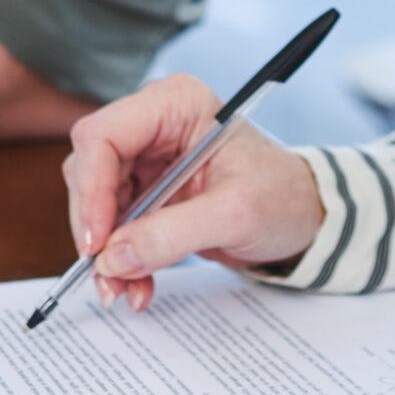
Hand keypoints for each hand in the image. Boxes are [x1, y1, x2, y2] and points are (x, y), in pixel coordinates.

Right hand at [63, 75, 325, 311]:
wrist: (303, 216)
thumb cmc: (282, 198)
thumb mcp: (235, 215)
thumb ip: (171, 234)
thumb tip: (112, 259)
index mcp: (176, 104)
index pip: (104, 135)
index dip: (91, 188)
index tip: (98, 242)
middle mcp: (154, 122)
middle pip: (91, 169)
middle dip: (96, 228)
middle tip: (107, 276)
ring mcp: (148, 156)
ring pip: (96, 201)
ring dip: (106, 252)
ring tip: (124, 291)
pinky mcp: (147, 189)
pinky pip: (114, 223)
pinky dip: (121, 258)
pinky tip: (138, 286)